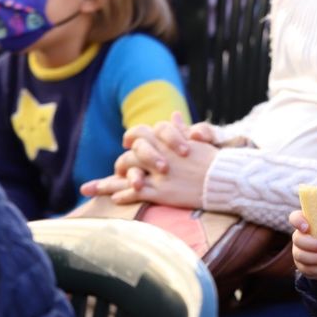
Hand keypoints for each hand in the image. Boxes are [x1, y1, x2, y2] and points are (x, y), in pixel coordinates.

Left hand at [80, 112, 218, 206]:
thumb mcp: (196, 140)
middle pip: (129, 156)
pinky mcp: (162, 192)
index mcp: (166, 142)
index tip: (126, 143)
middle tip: (112, 171)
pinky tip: (115, 199)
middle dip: (119, 164)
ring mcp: (158, 175)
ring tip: (91, 189)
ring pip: (126, 175)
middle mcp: (159, 156)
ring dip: (107, 183)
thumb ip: (181, 129)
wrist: (224, 178)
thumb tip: (173, 116)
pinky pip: (137, 193)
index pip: (140, 134)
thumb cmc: (213, 160)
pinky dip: (124, 195)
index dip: (131, 139)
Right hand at [289, 210, 316, 278]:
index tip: (306, 228)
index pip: (295, 217)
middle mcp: (300, 238)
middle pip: (297, 239)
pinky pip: (307, 269)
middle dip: (311, 244)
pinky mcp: (303, 267)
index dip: (297, 221)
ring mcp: (299, 253)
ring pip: (301, 256)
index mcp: (308, 225)